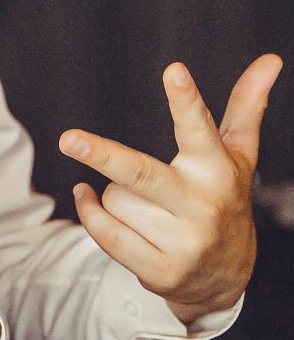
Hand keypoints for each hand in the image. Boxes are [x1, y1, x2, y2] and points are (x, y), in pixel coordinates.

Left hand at [58, 54, 282, 324]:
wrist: (225, 279)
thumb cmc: (225, 197)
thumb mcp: (238, 154)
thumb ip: (246, 106)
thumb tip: (270, 59)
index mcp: (218, 171)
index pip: (199, 130)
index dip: (185, 100)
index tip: (173, 69)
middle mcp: (202, 208)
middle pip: (140, 175)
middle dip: (103, 156)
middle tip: (68, 139)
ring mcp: (182, 244)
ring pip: (116, 200)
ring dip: (114, 194)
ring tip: (142, 201)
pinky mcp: (159, 272)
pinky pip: (105, 233)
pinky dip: (89, 212)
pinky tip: (88, 198)